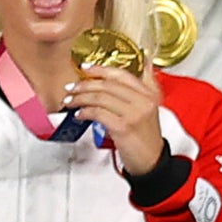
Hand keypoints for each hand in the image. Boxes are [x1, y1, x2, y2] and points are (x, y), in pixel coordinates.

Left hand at [64, 58, 167, 172]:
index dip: (100, 69)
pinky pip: (97, 113)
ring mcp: (134, 114)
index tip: (85, 68)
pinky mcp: (123, 128)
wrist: (151, 160)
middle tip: (71, 88)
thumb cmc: (145, 135)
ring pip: (100, 98)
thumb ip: (143, 87)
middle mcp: (143, 101)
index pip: (121, 74)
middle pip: (107, 85)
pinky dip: (84, 112)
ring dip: (80, 98)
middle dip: (84, 85)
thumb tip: (143, 61)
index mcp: (149, 94)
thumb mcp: (148, 108)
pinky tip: (79, 115)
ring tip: (70, 101)